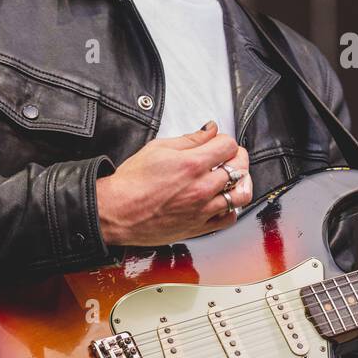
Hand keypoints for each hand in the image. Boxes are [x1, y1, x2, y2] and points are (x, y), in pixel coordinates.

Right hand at [95, 121, 252, 245]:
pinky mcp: (199, 227)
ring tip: (231, 179)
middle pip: (240, 167)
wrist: (116, 212)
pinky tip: (222, 201)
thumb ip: (191, 139)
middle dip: (236, 158)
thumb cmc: (131, 183)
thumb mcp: (158, 148)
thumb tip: (210, 130)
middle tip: (227, 157)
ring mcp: (202, 209)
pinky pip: (229, 218)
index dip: (225, 141)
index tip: (218, 143)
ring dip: (240, 182)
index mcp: (192, 164)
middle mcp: (202, 188)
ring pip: (241, 194)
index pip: (229, 146)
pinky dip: (231, 208)